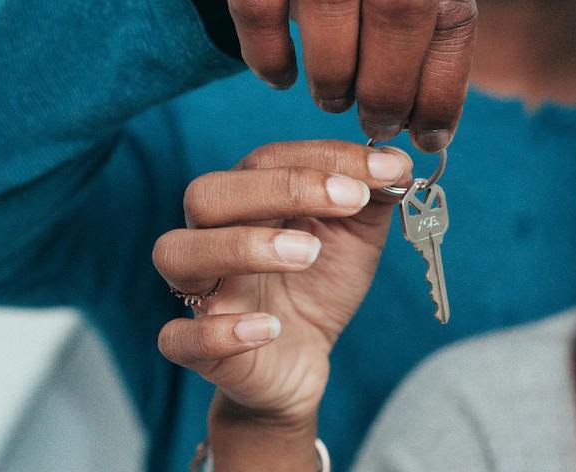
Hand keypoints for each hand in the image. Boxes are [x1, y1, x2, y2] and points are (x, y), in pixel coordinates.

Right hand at [153, 141, 410, 426]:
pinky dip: (221, 332)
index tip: (385, 171)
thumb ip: (371, 196)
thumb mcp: (355, 235)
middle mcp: (211, 237)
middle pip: (208, 194)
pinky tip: (270, 328)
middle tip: (348, 200)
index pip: (266, 160)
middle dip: (280, 189)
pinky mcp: (199, 349)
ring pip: (178, 253)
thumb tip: (396, 159)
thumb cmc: (320, 284)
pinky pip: (180, 338)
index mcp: (247, 201)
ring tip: (308, 254)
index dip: (324, 159)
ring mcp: (200, 293)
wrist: (304, 358)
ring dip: (244, 247)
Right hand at [226, 0, 477, 151]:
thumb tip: (429, 130)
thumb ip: (428, 28)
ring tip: (333, 98)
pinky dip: (269, 57)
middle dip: (388, 94)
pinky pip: (258, 12)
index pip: (452, 21)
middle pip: (399, 19)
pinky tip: (281, 76)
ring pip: (331, 22)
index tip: (429, 138)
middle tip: (376, 124)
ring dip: (333, 83)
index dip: (441, 95)